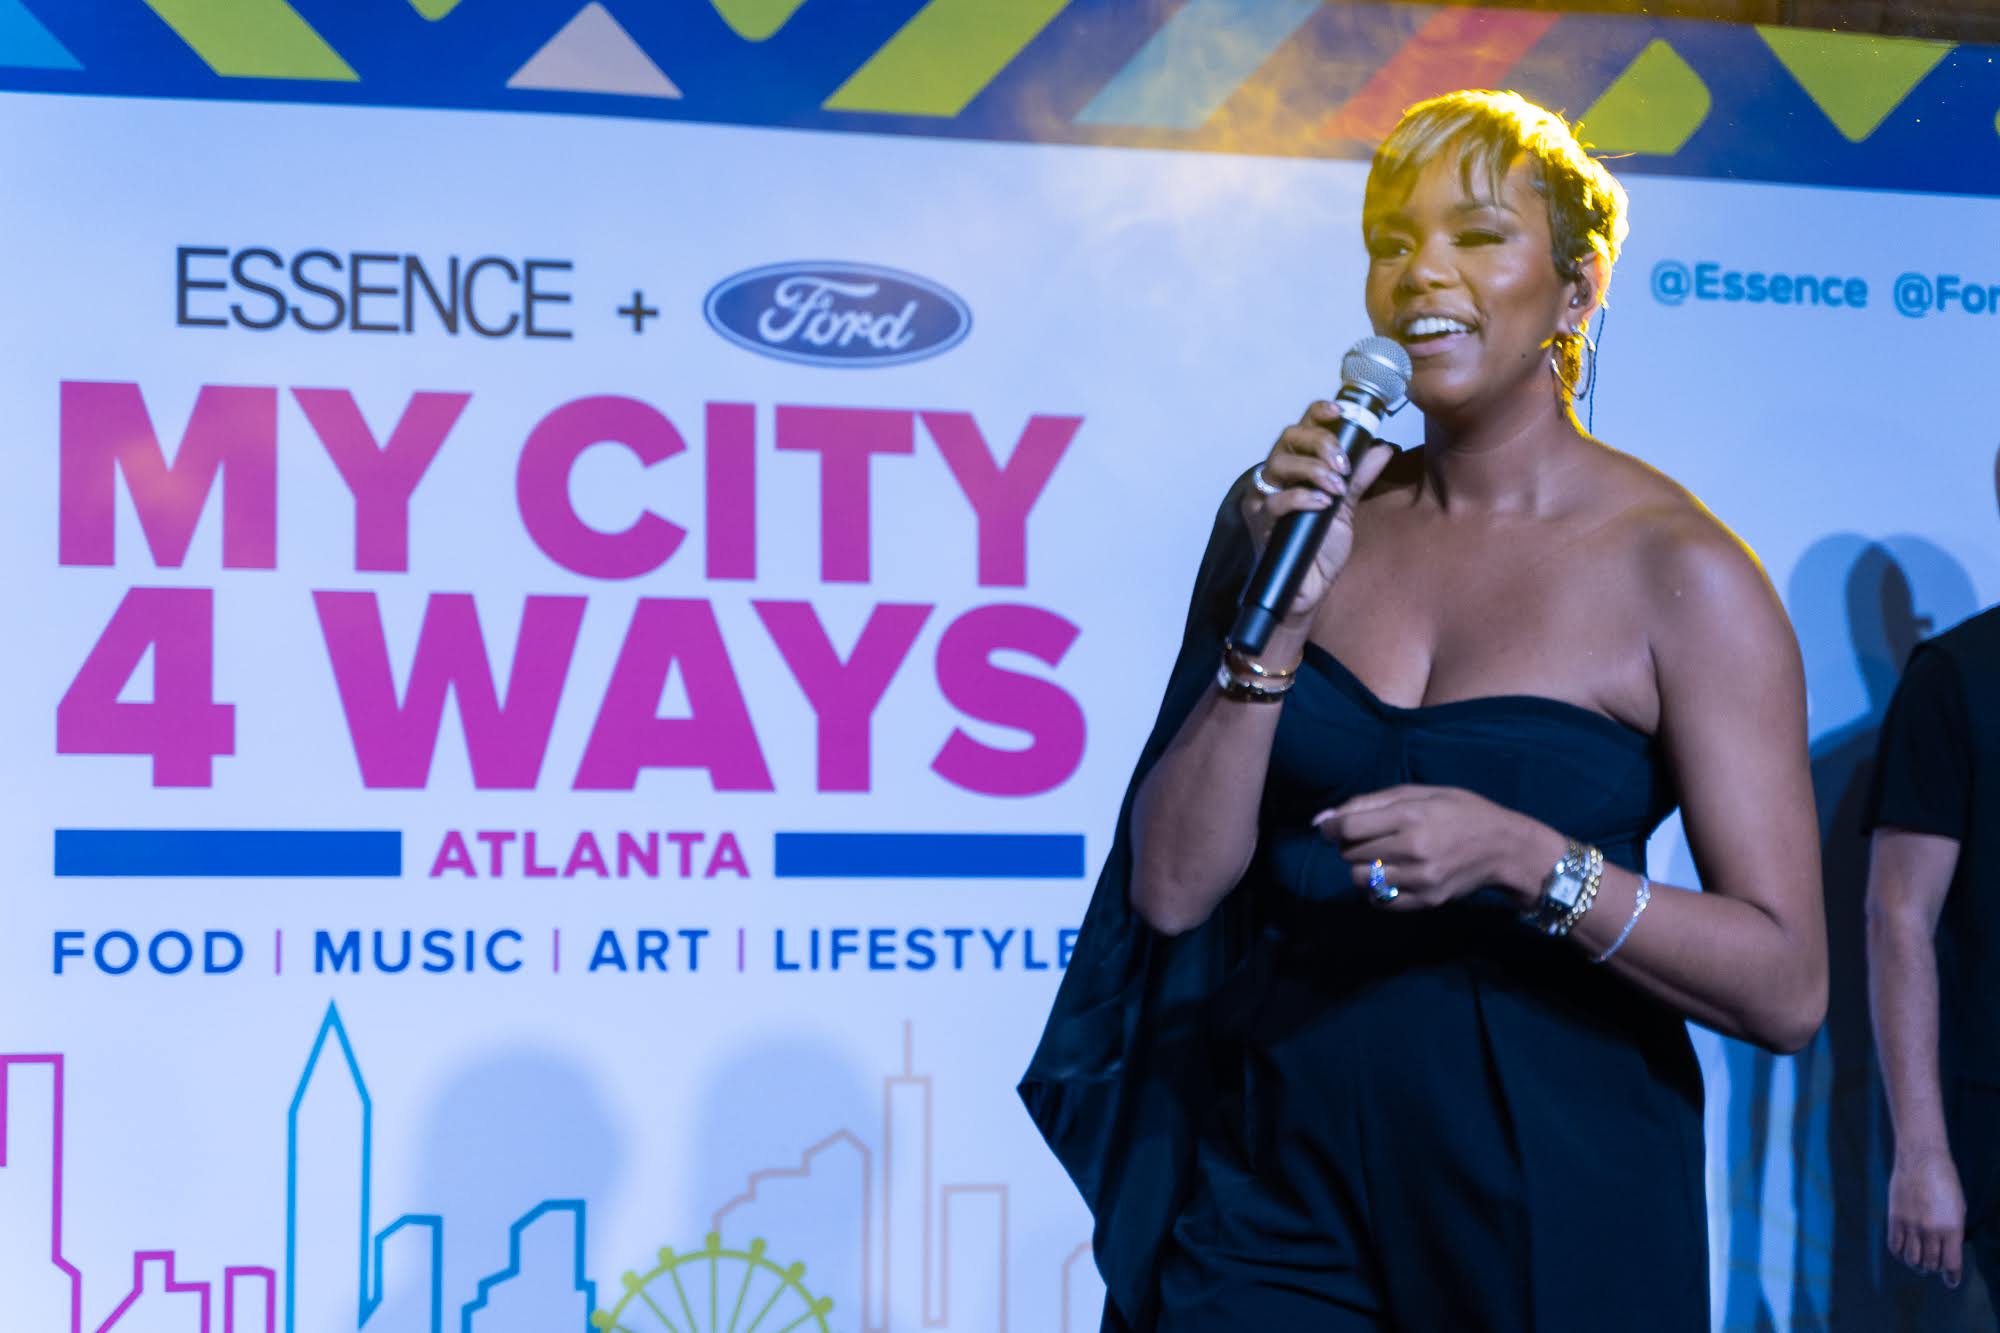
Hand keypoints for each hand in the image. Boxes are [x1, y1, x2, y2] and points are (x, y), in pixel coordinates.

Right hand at [1241, 402, 1398, 624]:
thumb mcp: (1346, 507)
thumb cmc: (1320, 549)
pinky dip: (1302, 497)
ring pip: (1279, 464)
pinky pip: (1276, 501)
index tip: (1341, 411)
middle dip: (1320, 443)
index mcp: (1293, 467)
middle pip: (1289, 437)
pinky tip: (1323, 503)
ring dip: (1313, 469)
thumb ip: (1360, 477)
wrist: (1308, 589)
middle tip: (1343, 462)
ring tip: (1337, 487)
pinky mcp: (1260, 523)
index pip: (1301, 427)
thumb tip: (1382, 447)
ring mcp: (1263, 499)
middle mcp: (1274, 477)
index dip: (1318, 413)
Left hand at [1313, 785, 1542, 908]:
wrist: (1505, 848)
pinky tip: (1391, 873)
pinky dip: (1375, 888)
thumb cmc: (1462, 812)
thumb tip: (1322, 819)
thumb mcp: (1421, 793)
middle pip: (1350, 853)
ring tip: (1380, 855)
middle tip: (1366, 838)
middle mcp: (1414, 849)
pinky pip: (1379, 900)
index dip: (1331, 827)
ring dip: (1360, 867)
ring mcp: (1420, 879)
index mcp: (1412, 816)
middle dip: (1348, 845)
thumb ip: (1370, 803)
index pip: (1348, 827)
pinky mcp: (1426, 901)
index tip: (1331, 827)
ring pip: (1359, 879)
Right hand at [1887, 1148, 1964, 1286]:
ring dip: (1916, 1264)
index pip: (1952, 1264)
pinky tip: (1903, 1250)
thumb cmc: (1945, 1181)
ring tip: (1918, 1261)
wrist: (1921, 1159)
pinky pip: (1895, 1246)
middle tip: (1933, 1266)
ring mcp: (1911, 1225)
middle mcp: (1932, 1231)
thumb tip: (1947, 1247)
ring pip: (1912, 1259)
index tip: (1950, 1281)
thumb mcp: (1958, 1208)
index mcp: (1952, 1229)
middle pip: (1931, 1264)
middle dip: (1933, 1269)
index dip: (1952, 1277)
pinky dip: (1899, 1253)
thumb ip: (1953, 1230)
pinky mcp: (1895, 1218)